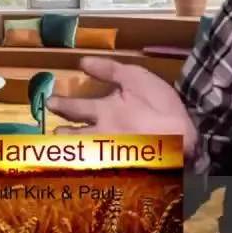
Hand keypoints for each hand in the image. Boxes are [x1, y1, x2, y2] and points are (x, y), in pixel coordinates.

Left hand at [45, 56, 197, 155]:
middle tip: (53, 134)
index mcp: (104, 113)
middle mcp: (100, 136)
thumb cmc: (161, 107)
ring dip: (71, 153)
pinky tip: (86, 168)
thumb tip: (81, 62)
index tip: (49, 103)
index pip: (74, 108)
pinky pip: (98, 170)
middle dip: (61, 137)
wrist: (182, 140)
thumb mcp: (136, 78)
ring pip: (82, 156)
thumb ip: (109, 70)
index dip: (60, 105)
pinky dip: (88, 168)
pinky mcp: (119, 170)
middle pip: (73, 139)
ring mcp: (109, 156)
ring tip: (63, 151)